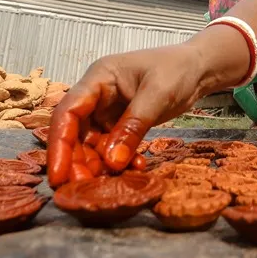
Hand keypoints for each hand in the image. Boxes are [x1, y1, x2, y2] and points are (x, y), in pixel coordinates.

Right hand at [47, 44, 205, 187]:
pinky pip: (112, 147)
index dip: (60, 144)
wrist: (199, 68)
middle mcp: (97, 95)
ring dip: (99, 165)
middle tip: (84, 189)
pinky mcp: (121, 123)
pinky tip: (134, 168)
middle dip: (78, 161)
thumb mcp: (157, 95)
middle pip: (76, 132)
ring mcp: (108, 110)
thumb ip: (133, 127)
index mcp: (98, 78)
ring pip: (92, 143)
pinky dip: (120, 160)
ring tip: (111, 183)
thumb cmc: (177, 69)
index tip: (58, 175)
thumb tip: (112, 162)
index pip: (68, 112)